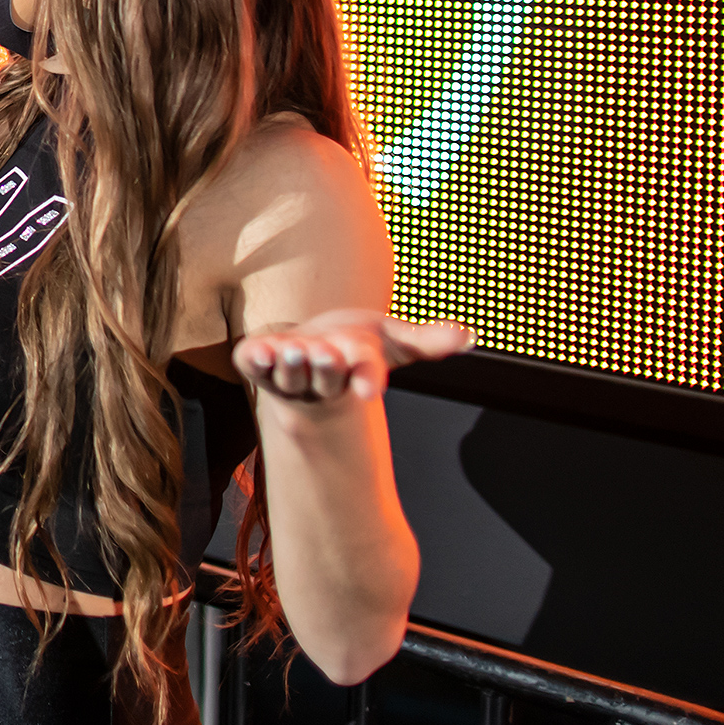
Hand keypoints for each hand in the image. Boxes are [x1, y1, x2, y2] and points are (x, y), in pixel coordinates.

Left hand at [235, 310, 473, 405]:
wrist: (310, 351)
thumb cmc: (356, 345)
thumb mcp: (394, 340)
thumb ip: (427, 340)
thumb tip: (468, 337)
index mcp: (356, 370)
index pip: (364, 375)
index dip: (366, 378)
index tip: (369, 387)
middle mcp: (321, 377)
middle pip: (325, 376)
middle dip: (326, 367)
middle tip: (326, 354)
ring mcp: (289, 375)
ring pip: (289, 375)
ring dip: (290, 364)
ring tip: (292, 349)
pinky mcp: (259, 365)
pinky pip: (254, 366)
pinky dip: (256, 359)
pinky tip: (259, 351)